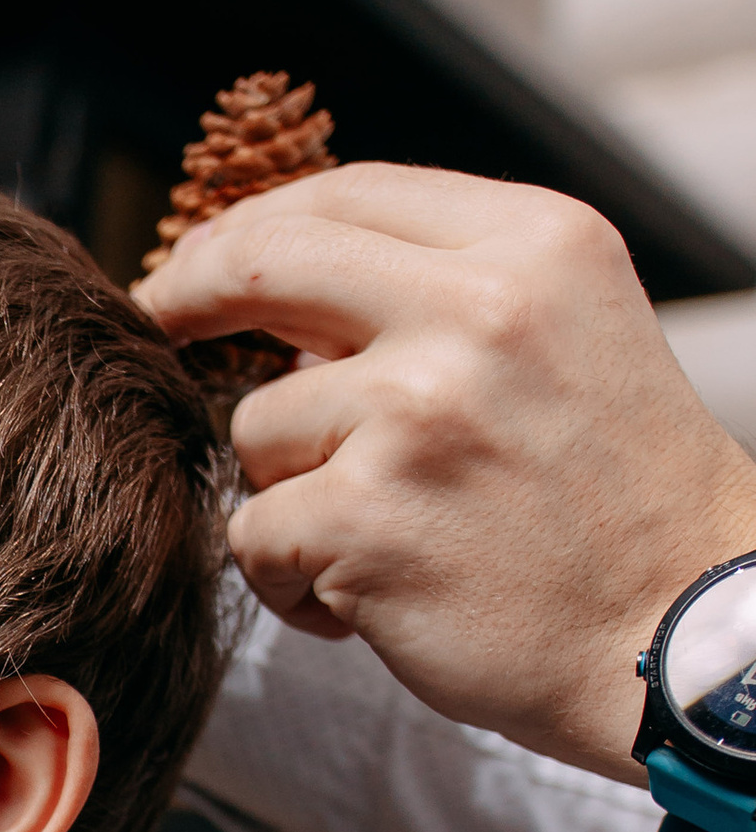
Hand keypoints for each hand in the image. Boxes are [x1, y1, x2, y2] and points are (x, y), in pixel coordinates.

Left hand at [136, 162, 755, 776]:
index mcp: (535, 245)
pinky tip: (372, 603)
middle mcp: (478, 310)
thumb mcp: (567, 335)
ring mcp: (416, 413)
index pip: (346, 194)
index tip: (200, 259)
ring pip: (257, 426)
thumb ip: (449, 288)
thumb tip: (285, 272)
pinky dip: (292, 581)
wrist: (677, 637)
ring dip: (292, 494)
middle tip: (155, 322)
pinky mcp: (365, 518)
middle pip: (262, 264)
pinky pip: (254, 533)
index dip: (250, 224)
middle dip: (187, 292)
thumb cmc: (614, 503)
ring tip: (388, 539)